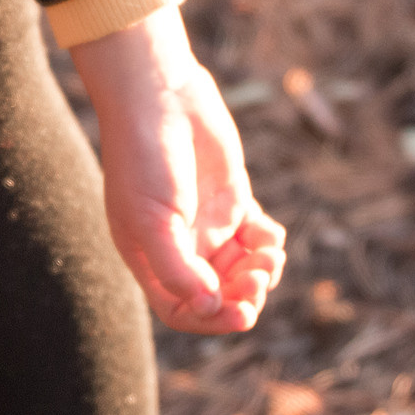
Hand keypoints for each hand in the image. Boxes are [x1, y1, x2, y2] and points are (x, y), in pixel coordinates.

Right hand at [69, 0, 284, 334]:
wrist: (160, 94)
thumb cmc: (145, 155)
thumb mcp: (152, 218)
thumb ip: (176, 268)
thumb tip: (210, 307)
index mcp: (149, 255)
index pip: (182, 310)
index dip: (212, 319)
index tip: (240, 310)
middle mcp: (178, 245)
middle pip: (219, 296)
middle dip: (245, 295)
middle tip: (259, 276)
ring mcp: (206, 223)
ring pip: (242, 271)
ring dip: (262, 271)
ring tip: (268, 251)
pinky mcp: (231, 200)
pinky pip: (257, 239)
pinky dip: (270, 242)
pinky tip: (268, 230)